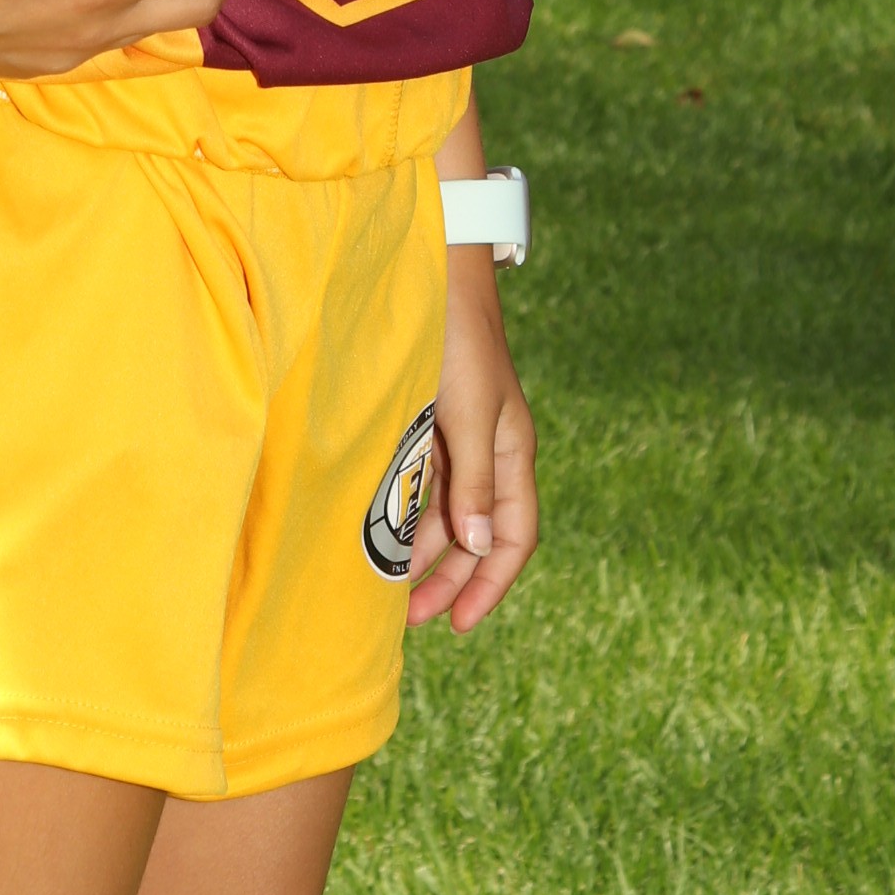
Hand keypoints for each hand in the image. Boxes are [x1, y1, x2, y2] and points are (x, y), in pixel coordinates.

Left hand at [406, 256, 537, 632]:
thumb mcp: (467, 413)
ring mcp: (459, 439)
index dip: (488, 584)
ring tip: (389, 587)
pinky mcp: (430, 422)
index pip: (513, 538)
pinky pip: (424, 485)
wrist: (435, 272)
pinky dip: (408, 515)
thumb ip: (472, 481)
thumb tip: (476, 545)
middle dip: (449, 579)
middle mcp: (489, 453)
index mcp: (512, 454)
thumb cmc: (458, 339)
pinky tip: (381, 533)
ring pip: (447, 513)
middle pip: (477, 535)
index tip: (457, 623)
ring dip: (424, 551)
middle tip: (409, 618)